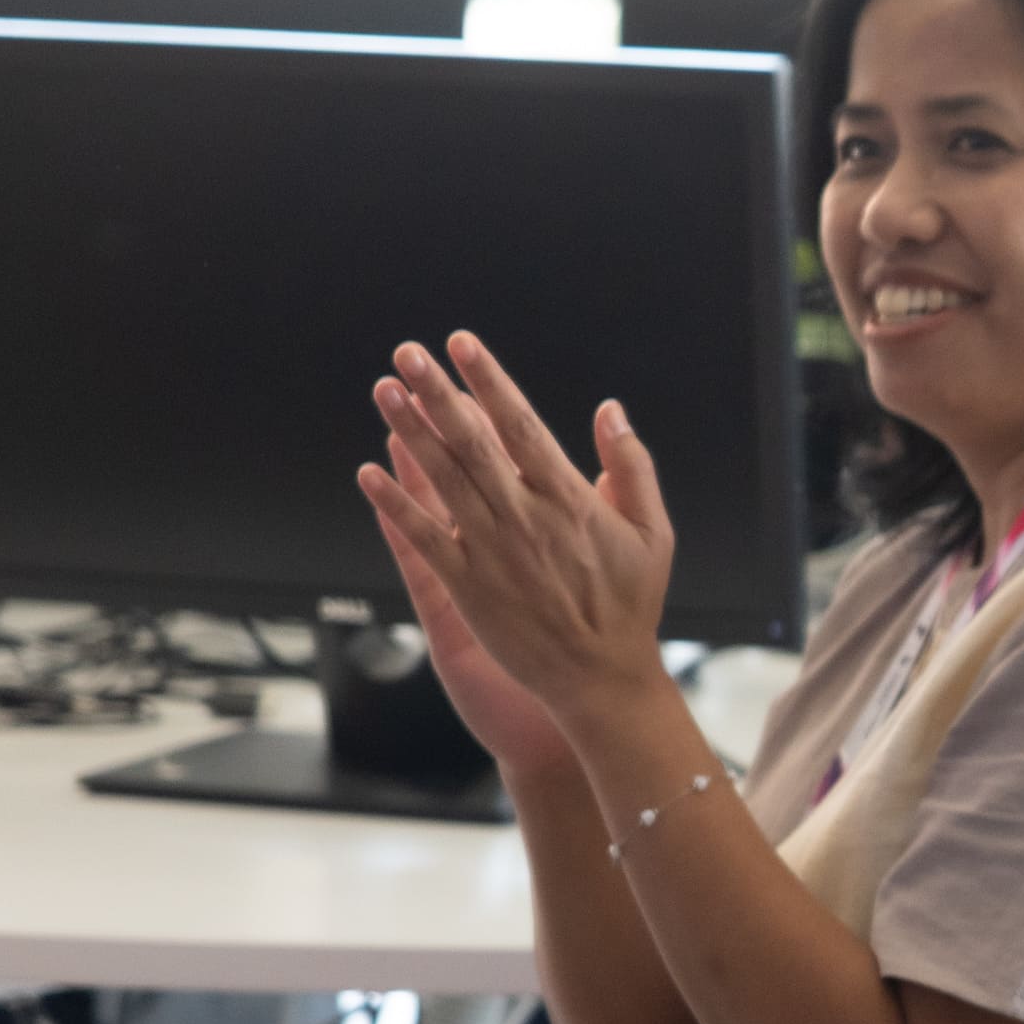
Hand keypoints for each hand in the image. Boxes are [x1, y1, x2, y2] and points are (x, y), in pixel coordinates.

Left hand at [356, 332, 679, 745]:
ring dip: (409, 431)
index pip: (520, 425)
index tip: (463, 346)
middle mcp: (524, 518)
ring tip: (385, 391)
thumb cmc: (630, 604)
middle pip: (470, 441)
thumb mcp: (653, 532)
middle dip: (436, 392)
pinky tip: (370, 473)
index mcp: (569, 499)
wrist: (600, 677)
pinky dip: (395, 504)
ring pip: (441, 479)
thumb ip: (632, 467)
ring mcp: (490, 550)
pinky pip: (422, 536)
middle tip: (408, 353)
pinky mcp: (466, 584)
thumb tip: (611, 411)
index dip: (488, 382)